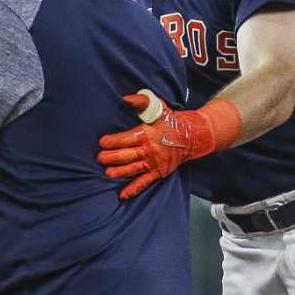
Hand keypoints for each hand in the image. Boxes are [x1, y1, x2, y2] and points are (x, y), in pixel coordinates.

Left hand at [97, 92, 235, 200]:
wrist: (193, 136)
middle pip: (127, 155)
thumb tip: (126, 98)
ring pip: (133, 169)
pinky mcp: (159, 172)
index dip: (113, 141)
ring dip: (120, 172)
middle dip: (112, 157)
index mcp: (148, 134)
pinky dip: (133, 189)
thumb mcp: (159, 108)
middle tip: (100, 158)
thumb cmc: (172, 122)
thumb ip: (142, 102)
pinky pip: (144, 182)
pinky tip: (123, 195)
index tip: (102, 142)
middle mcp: (150, 149)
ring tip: (108, 173)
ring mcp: (155, 162)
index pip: (126, 138)